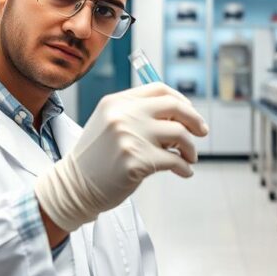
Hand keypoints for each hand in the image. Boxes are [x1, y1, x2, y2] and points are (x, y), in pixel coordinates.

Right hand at [35, 83, 208, 231]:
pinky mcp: (137, 162)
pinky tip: (184, 172)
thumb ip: (138, 114)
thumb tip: (181, 116)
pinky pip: (175, 161)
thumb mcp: (110, 124)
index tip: (191, 114)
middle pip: (175, 107)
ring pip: (179, 135)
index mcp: (117, 101)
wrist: (74, 186)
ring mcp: (130, 137)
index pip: (159, 89)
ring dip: (191, 148)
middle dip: (195, 120)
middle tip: (202, 132)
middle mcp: (124, 115)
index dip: (181, 100)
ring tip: (190, 157)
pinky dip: (185, 168)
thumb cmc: (96, 158)